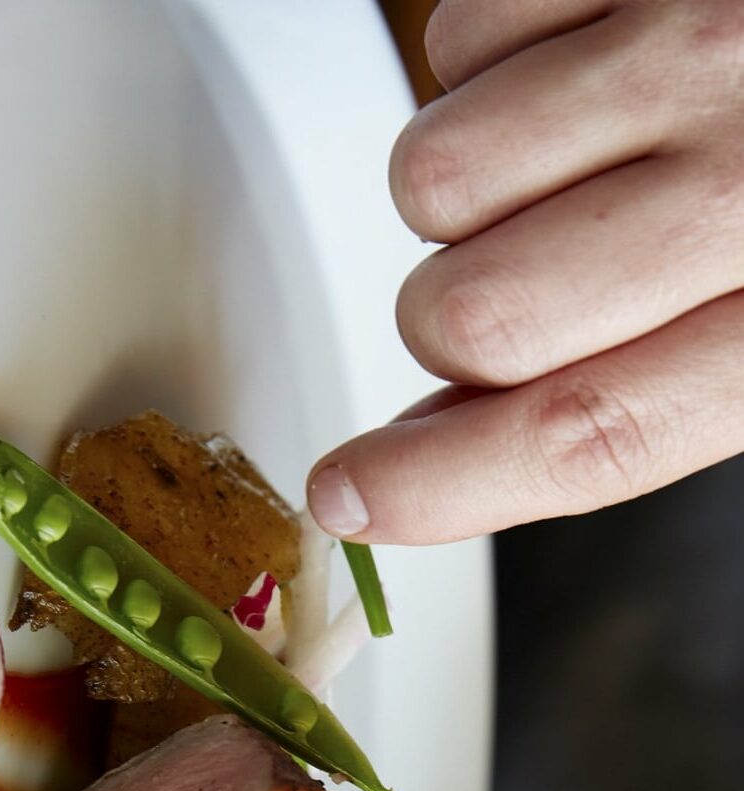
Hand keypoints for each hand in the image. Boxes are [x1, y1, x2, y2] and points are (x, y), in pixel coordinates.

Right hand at [307, 0, 743, 544]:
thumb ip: (627, 401)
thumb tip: (439, 449)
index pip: (586, 429)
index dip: (442, 485)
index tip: (349, 498)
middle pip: (477, 317)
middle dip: (453, 328)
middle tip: (520, 294)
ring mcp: (688, 40)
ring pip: (438, 177)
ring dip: (461, 201)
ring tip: (559, 174)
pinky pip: (458, 40)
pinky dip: (483, 74)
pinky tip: (567, 85)